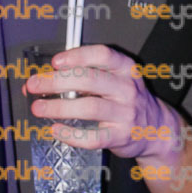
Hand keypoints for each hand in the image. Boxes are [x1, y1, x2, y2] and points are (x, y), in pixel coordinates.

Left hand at [25, 45, 179, 158]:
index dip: (77, 56)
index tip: (56, 62)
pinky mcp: (120, 136)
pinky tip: (56, 130)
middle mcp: (127, 89)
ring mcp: (125, 113)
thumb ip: (87, 75)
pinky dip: (70, 134)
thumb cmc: (128, 101)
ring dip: (59, 107)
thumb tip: (46, 78)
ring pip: (89, 107)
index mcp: (126, 70)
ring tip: (38, 107)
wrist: (157, 129)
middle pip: (90, 80)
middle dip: (57, 81)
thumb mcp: (117, 80)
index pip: (103, 55)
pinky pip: (93, 137)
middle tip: (34, 85)